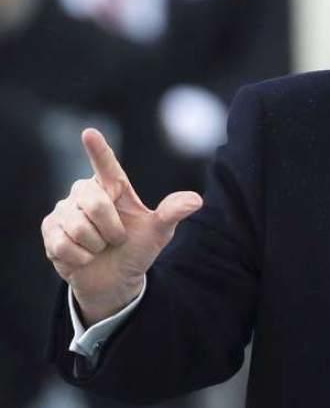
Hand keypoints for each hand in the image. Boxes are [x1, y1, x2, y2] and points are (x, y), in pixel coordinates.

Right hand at [40, 129, 202, 325]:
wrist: (115, 279)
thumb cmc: (137, 248)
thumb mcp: (158, 232)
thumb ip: (171, 213)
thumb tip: (196, 200)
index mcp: (112, 186)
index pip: (105, 165)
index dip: (98, 150)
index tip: (90, 133)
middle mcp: (85, 192)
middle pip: (95, 204)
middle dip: (111, 229)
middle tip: (116, 239)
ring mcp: (63, 211)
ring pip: (78, 227)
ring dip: (95, 246)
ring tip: (99, 247)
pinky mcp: (49, 231)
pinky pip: (63, 244)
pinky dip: (80, 258)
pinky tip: (84, 257)